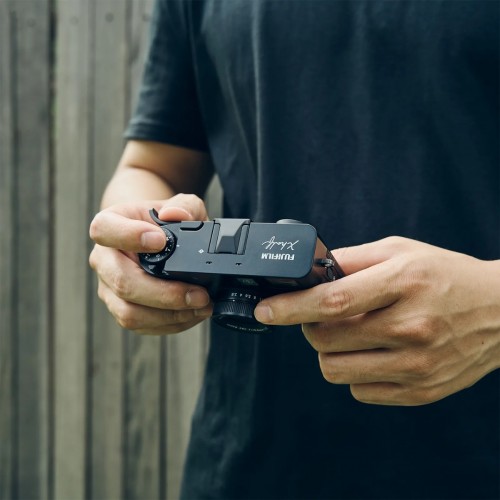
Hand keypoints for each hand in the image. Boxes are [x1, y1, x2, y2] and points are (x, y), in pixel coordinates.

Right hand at [89, 194, 212, 333]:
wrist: (156, 238)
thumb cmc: (165, 222)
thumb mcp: (182, 205)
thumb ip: (185, 206)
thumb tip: (175, 215)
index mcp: (110, 226)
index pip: (104, 230)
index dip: (130, 236)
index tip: (161, 241)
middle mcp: (104, 259)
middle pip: (121, 282)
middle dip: (163, 294)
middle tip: (199, 294)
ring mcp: (110, 288)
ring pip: (129, 313)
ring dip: (169, 315)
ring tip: (201, 307)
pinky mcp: (123, 309)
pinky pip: (141, 326)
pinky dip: (171, 324)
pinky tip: (193, 314)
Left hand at [254, 237, 499, 405]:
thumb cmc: (445, 275)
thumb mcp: (401, 251)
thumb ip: (352, 259)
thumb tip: (310, 271)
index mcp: (403, 283)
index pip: (332, 301)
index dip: (290, 308)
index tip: (265, 310)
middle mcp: (411, 327)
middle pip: (325, 339)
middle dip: (310, 326)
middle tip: (324, 315)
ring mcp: (417, 364)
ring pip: (335, 369)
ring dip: (330, 350)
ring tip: (350, 334)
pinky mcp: (421, 390)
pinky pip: (360, 389)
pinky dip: (355, 371)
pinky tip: (374, 352)